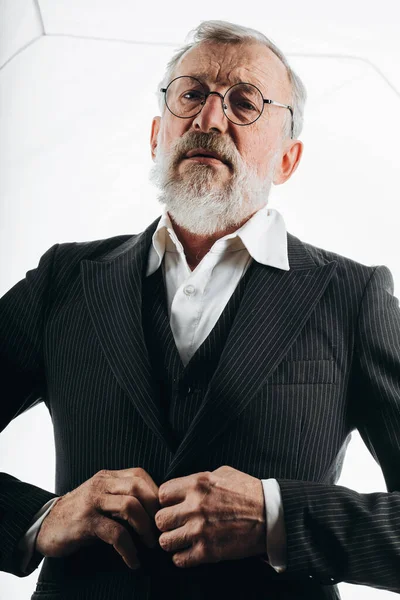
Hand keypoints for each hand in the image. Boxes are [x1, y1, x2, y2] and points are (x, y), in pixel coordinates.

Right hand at [36, 467, 159, 569]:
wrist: (45, 524)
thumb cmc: (80, 514)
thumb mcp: (102, 498)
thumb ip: (122, 497)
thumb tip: (155, 511)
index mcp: (108, 477)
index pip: (140, 475)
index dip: (155, 493)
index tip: (163, 513)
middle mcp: (101, 484)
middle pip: (138, 487)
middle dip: (154, 510)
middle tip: (160, 529)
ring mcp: (93, 502)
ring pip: (129, 506)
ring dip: (145, 527)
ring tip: (150, 544)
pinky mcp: (85, 522)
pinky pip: (115, 533)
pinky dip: (128, 549)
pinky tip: (133, 560)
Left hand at [155, 465, 265, 567]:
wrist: (271, 515)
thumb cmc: (248, 491)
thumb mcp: (222, 473)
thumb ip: (199, 479)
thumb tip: (182, 486)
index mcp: (196, 484)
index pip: (161, 494)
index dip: (166, 501)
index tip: (173, 505)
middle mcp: (194, 506)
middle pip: (159, 519)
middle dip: (166, 522)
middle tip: (176, 524)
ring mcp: (200, 530)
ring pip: (165, 541)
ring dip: (172, 541)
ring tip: (182, 539)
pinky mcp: (208, 551)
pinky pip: (179, 560)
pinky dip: (182, 558)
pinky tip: (190, 551)